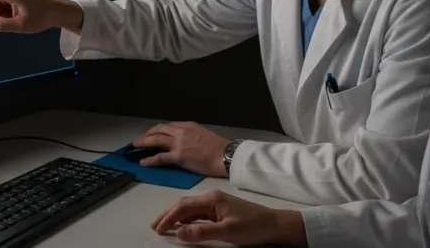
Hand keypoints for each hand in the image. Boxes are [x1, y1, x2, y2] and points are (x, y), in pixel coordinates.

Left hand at [133, 121, 229, 176]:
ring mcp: (179, 143)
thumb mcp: (203, 134)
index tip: (150, 134)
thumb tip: (184, 140)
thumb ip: (191, 135)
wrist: (226, 155)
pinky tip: (143, 162)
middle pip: (158, 130)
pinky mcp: (178, 156)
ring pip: (155, 140)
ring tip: (135, 147)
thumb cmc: (218, 147)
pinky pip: (160, 157)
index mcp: (187, 125)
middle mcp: (181, 131)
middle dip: (146, 134)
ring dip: (143, 142)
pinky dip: (150, 159)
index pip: (167, 126)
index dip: (156, 130)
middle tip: (138, 140)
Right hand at [151, 190, 306, 246]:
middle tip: (154, 227)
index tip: (157, 229)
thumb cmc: (253, 226)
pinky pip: (198, 213)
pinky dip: (187, 219)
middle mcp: (211, 198)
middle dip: (167, 214)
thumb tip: (178, 232)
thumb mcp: (227, 232)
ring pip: (190, 208)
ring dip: (176, 217)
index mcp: (211, 199)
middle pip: (183, 204)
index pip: (183, 207)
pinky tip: (184, 226)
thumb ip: (201, 232)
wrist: (275, 224)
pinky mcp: (221, 210)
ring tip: (164, 226)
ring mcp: (216, 203)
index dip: (168, 218)